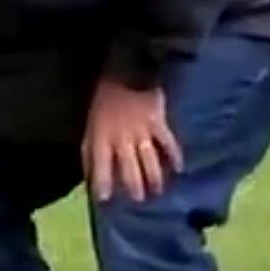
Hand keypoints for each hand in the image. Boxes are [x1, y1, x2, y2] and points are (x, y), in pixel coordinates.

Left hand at [83, 77, 182, 202]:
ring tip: (156, 191)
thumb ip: (91, 148)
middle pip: (128, 167)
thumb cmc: (104, 98)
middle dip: (133, 186)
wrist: (127, 69)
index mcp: (101, 137)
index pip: (100, 166)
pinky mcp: (159, 123)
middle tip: (138, 200)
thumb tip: (91, 172)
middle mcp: (121, 138)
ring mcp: (141, 131)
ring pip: (149, 160)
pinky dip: (174, 156)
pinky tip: (179, 168)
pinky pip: (168, 143)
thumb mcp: (91, 123)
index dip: (102, 184)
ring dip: (153, 177)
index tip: (104, 200)